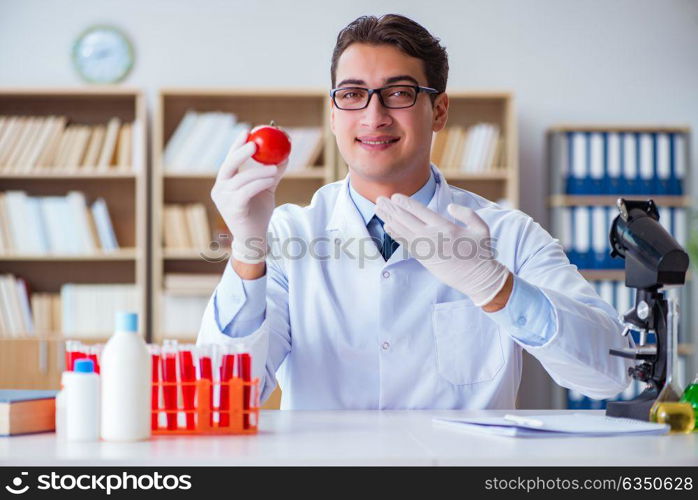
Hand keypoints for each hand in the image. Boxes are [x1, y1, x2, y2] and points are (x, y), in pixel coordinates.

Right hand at [211, 127, 286, 263]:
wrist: (255, 237)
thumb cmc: (258, 212)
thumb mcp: (266, 189)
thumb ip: (271, 173)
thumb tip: (284, 156)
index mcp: (225, 182)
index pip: (229, 160)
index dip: (236, 145)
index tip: (247, 132)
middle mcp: (220, 189)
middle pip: (228, 166)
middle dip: (240, 152)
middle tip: (255, 145)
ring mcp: (224, 200)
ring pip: (241, 179)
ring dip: (259, 172)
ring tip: (273, 169)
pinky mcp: (232, 209)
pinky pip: (246, 191)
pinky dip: (259, 183)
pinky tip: (271, 180)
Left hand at [375, 194, 509, 306]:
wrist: (478, 278)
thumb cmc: (481, 252)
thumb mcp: (481, 228)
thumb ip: (466, 213)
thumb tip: (450, 206)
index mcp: (446, 227)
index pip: (420, 211)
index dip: (405, 203)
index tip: (394, 196)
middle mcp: (432, 237)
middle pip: (406, 219)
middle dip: (391, 209)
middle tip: (379, 199)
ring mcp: (426, 249)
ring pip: (403, 231)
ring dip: (389, 219)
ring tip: (378, 210)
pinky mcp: (424, 259)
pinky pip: (406, 244)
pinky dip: (395, 235)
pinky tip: (387, 227)